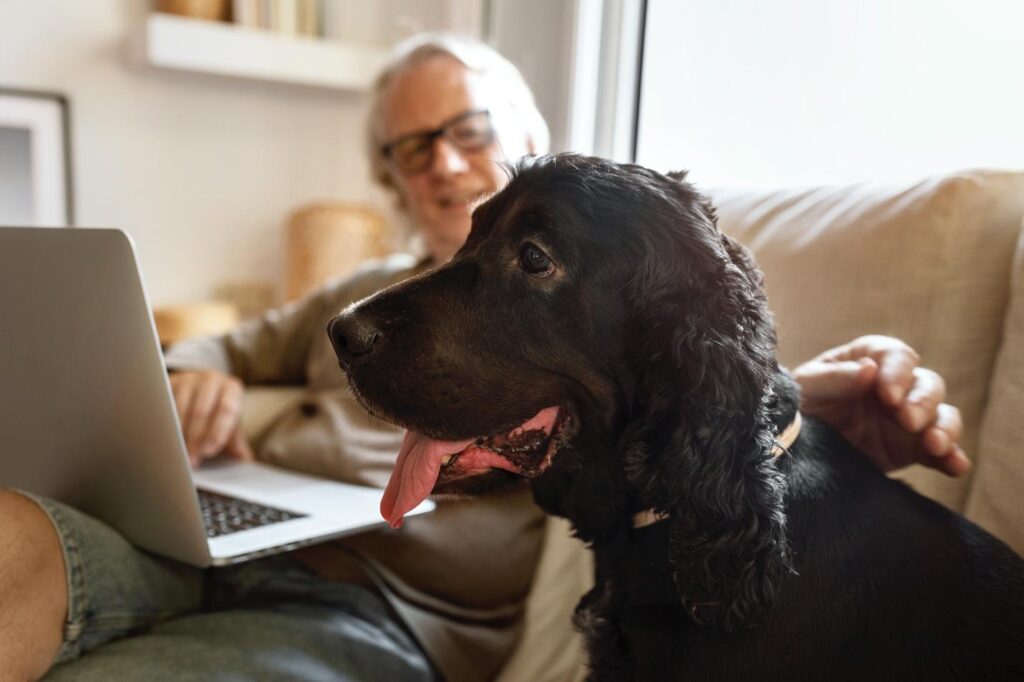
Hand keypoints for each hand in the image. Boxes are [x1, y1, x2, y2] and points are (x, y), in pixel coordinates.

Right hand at [169, 369, 252, 467]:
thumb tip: (244, 459)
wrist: (198, 388)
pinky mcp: (169, 384)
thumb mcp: (229, 422)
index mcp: (231, 388)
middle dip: (195, 439)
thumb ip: (236, 441)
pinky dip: (165, 426)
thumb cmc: (217, 409)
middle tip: (191, 460)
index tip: (209, 451)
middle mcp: (211, 379)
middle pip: (201, 411)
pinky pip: (164, 406)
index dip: (218, 432)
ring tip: (178, 455)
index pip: (227, 409)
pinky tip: (166, 440)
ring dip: (178, 435)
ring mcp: (188, 379)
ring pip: (181, 409)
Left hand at [791, 335, 969, 476]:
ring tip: (934, 445)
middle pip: (926, 384)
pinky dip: (953, 458)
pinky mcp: (911, 450)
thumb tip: (869, 369)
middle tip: (907, 420)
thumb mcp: (805, 388)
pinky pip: (941, 452)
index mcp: (868, 361)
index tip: (887, 393)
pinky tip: (956, 467)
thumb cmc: (797, 405)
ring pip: (941, 415)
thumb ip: (835, 378)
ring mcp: (906, 419)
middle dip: (922, 401)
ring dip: (944, 428)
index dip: (897, 371)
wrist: (789, 447)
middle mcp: (894, 387)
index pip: (896, 356)